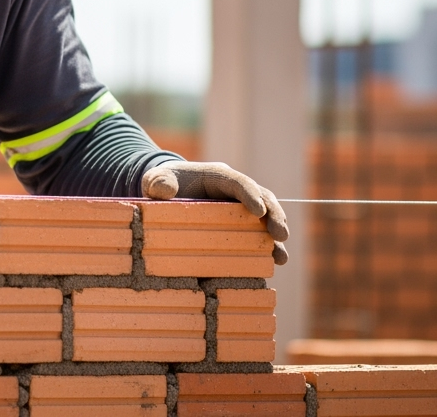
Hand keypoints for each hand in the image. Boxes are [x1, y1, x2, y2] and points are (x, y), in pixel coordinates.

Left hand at [141, 160, 289, 264]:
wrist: (167, 193)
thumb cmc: (163, 184)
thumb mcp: (155, 180)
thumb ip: (158, 183)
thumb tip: (163, 191)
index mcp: (217, 175)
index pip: (238, 182)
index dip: (250, 194)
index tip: (259, 211)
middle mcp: (234, 190)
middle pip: (261, 197)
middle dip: (273, 214)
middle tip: (280, 234)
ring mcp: (240, 207)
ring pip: (266, 215)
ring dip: (275, 233)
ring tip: (281, 255)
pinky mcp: (240, 223)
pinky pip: (258, 232)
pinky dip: (268, 245)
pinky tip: (275, 261)